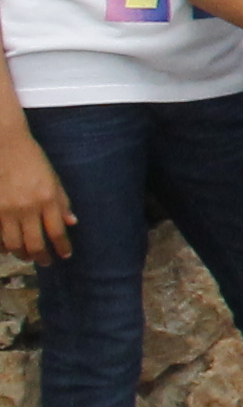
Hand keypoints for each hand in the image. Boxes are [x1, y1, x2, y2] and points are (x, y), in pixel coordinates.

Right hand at [0, 133, 70, 259]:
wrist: (4, 144)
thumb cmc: (32, 159)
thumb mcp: (53, 178)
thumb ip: (62, 201)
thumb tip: (71, 222)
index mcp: (47, 199)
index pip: (57, 232)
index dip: (62, 247)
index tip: (65, 255)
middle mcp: (27, 208)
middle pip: (35, 243)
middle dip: (42, 257)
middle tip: (46, 262)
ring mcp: (6, 210)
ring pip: (13, 244)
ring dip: (22, 254)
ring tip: (27, 256)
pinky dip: (2, 246)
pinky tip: (6, 249)